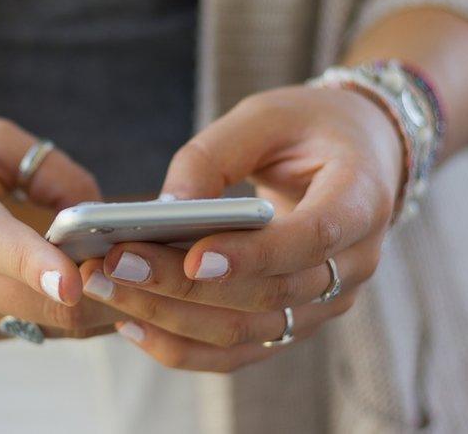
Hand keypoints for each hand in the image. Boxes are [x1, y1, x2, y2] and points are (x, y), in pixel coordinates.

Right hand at [0, 112, 122, 341]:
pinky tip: (70, 277)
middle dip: (104, 290)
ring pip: (44, 323)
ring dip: (88, 303)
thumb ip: (53, 172)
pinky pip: (25, 325)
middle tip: (148, 260)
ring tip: (118, 265)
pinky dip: (56, 307)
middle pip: (40, 303)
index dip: (39, 263)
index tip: (76, 278)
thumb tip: (100, 215)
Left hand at [81, 86, 403, 370]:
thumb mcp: (264, 116)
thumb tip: (161, 210)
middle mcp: (354, 263)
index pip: (312, 238)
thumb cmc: (308, 128)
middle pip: (269, 295)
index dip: (254, 254)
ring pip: (249, 332)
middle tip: (112, 265)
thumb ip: (213, 156)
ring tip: (105, 290)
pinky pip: (239, 350)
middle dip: (183, 287)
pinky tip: (131, 322)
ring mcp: (327, 301)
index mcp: (361, 198)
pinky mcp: (296, 321)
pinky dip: (183, 346)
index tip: (194, 256)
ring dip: (171, 320)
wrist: (360, 157)